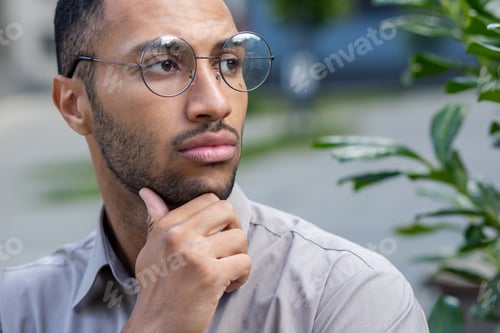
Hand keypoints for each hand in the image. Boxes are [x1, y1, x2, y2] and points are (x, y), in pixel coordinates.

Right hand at [122, 188, 251, 332]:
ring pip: (239, 237)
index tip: (215, 237)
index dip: (220, 217)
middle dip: (234, 229)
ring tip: (225, 272)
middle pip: (227, 210)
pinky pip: (244, 262)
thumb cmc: (156, 288)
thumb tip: (148, 191)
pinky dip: (242, 276)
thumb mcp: (150, 250)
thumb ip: (156, 220)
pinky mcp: (210, 276)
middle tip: (226, 250)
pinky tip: (227, 286)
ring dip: (239, 257)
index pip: (208, 200)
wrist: (154, 327)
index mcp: (166, 226)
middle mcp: (178, 235)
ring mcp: (195, 254)